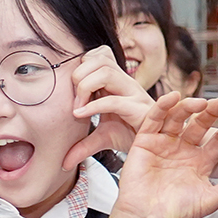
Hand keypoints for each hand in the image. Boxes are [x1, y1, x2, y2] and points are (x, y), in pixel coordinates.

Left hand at [61, 46, 153, 168]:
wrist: (153, 148)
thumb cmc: (130, 135)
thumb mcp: (102, 137)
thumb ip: (82, 145)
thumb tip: (64, 163)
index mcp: (116, 81)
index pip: (98, 54)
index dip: (82, 66)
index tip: (73, 91)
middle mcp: (125, 82)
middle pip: (100, 58)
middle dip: (80, 75)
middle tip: (74, 101)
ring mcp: (133, 93)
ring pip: (106, 72)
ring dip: (85, 87)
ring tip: (77, 108)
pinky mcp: (138, 109)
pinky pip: (113, 100)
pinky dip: (93, 106)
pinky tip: (81, 115)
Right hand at [106, 94, 217, 217]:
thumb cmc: (175, 214)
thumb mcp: (210, 200)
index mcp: (200, 163)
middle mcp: (183, 151)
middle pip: (199, 125)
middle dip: (210, 114)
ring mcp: (164, 145)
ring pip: (178, 119)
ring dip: (188, 107)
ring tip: (199, 103)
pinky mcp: (145, 142)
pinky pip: (154, 120)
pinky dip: (162, 107)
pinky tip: (172, 98)